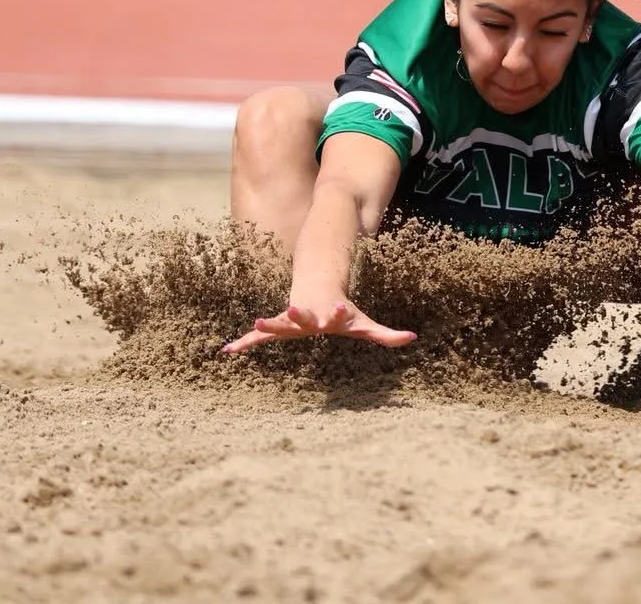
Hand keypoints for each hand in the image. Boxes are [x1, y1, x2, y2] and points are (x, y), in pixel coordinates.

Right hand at [222, 298, 416, 355]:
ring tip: (257, 325)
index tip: (342, 309)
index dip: (339, 312)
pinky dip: (244, 344)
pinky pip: (257, 339)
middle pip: (304, 316)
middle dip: (300, 315)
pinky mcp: (278, 326)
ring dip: (268, 326)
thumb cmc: (341, 312)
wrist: (316, 289)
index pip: (337, 313)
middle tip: (294, 312)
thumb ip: (387, 334)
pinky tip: (227, 352)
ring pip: (278, 324)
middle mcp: (309, 316)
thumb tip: (413, 338)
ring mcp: (291, 320)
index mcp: (330, 314)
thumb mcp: (364, 323)